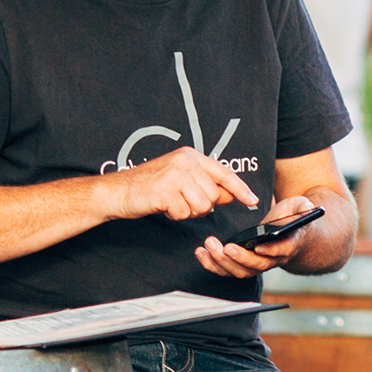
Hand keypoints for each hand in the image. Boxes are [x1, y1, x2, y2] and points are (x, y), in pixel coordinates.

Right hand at [109, 147, 258, 220]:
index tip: (253, 200)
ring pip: (202, 206)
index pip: (223, 172)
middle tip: (179, 201)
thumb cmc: (148, 187)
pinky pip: (185, 213)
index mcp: (190, 156)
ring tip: (170, 202)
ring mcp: (176, 174)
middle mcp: (185, 161)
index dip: (240, 188)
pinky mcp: (167, 190)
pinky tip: (162, 206)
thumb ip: (205, 185)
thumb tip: (231, 194)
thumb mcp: (180, 179)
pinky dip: (175, 215)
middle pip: (214, 195)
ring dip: (187, 211)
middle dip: (200, 206)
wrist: (118, 191)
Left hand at [195, 195, 316, 277]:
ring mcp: (257, 263)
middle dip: (240, 258)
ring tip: (209, 246)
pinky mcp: (243, 263)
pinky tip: (202, 252)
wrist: (290, 232)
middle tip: (227, 246)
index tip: (259, 247)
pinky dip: (213, 264)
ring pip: (240, 271)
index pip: (282, 251)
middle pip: (257, 266)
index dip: (271, 251)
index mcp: (289, 244)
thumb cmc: (293, 218)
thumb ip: (304, 206)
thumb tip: (306, 209)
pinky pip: (227, 269)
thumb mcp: (301, 206)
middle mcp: (273, 259)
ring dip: (222, 262)